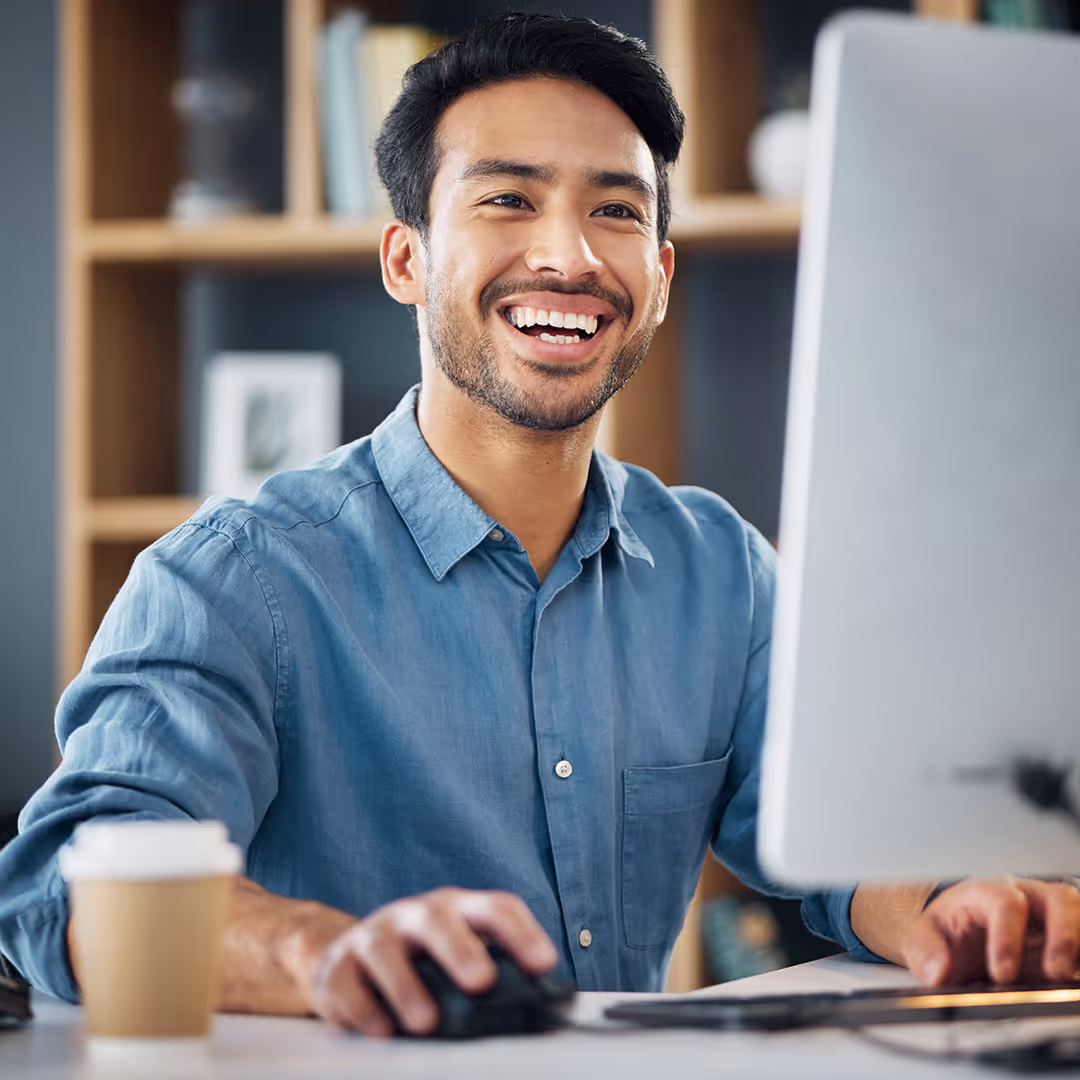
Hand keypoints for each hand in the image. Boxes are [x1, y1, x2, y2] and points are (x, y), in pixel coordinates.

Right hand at [299, 887, 557, 1036]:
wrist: (345, 954)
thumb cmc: (418, 960)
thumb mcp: (455, 955)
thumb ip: (490, 973)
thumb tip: (535, 1006)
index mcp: (456, 910)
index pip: (494, 908)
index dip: (522, 933)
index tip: (543, 964)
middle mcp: (415, 916)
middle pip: (438, 919)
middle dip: (460, 949)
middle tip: (481, 982)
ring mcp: (373, 936)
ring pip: (386, 951)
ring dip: (407, 986)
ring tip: (426, 1022)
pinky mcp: (337, 967)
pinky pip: (346, 984)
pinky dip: (363, 1010)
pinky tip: (381, 1030)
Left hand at [902, 877, 1079, 985]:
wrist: (957, 927)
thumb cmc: (947, 928)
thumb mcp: (923, 936)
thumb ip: (924, 952)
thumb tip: (938, 972)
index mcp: (986, 892)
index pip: (1004, 903)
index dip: (1007, 938)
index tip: (1002, 974)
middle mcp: (1025, 897)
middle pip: (1058, 899)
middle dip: (1063, 936)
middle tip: (1056, 973)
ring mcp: (1051, 915)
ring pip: (1078, 913)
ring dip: (1079, 943)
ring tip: (1070, 978)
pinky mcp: (1066, 936)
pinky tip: (1075, 981)